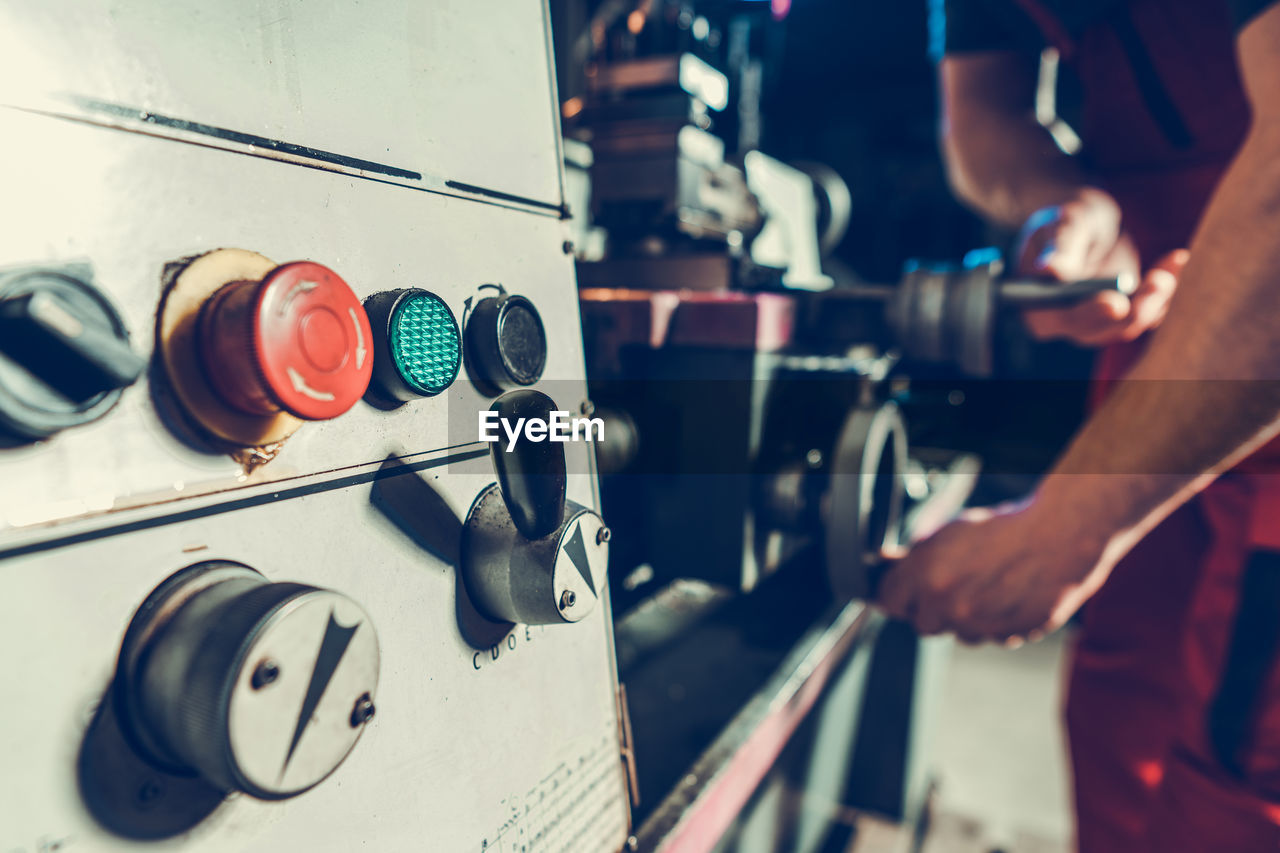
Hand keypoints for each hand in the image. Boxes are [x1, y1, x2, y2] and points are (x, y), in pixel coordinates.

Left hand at [877, 498, 1113, 643]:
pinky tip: (1006, 595)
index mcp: (927, 577)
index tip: (901, 589)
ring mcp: (980, 626)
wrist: (1059, 538)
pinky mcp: (1008, 636)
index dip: (895, 593)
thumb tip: (888, 566)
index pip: (888, 601)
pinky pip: (989, 636)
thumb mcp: (948, 534)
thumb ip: (915, 558)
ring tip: (985, 585)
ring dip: (964, 617)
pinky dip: (993, 622)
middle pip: (921, 623)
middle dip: (930, 607)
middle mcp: (950, 606)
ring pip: (958, 633)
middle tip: (950, 584)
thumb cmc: (1003, 530)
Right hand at [1015, 189, 1185, 345]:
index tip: (1115, 302)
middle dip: (1134, 308)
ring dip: (1156, 296)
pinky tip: (1175, 258)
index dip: (1088, 314)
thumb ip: (1059, 246)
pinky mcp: (1125, 312)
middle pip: (1101, 329)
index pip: (1062, 319)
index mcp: (1038, 307)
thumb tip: (1049, 271)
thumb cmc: (1068, 220)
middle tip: (1158, 282)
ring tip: (1173, 260)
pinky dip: (1165, 287)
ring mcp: (1098, 320)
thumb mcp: (1064, 224)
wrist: (1089, 222)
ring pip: (1130, 323)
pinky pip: (1150, 310)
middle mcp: (1067, 321)